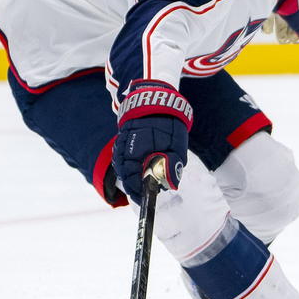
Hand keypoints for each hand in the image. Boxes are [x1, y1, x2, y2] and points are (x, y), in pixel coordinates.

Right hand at [113, 80, 191, 198]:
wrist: (157, 99)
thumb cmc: (170, 124)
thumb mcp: (177, 146)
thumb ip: (172, 165)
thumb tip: (169, 185)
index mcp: (138, 151)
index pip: (132, 178)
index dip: (138, 191)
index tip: (144, 199)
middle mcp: (126, 148)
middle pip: (124, 173)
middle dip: (133, 185)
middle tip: (143, 193)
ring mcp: (122, 142)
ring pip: (121, 165)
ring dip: (129, 175)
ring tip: (141, 183)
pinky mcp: (122, 137)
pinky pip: (121, 155)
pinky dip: (127, 164)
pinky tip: (137, 168)